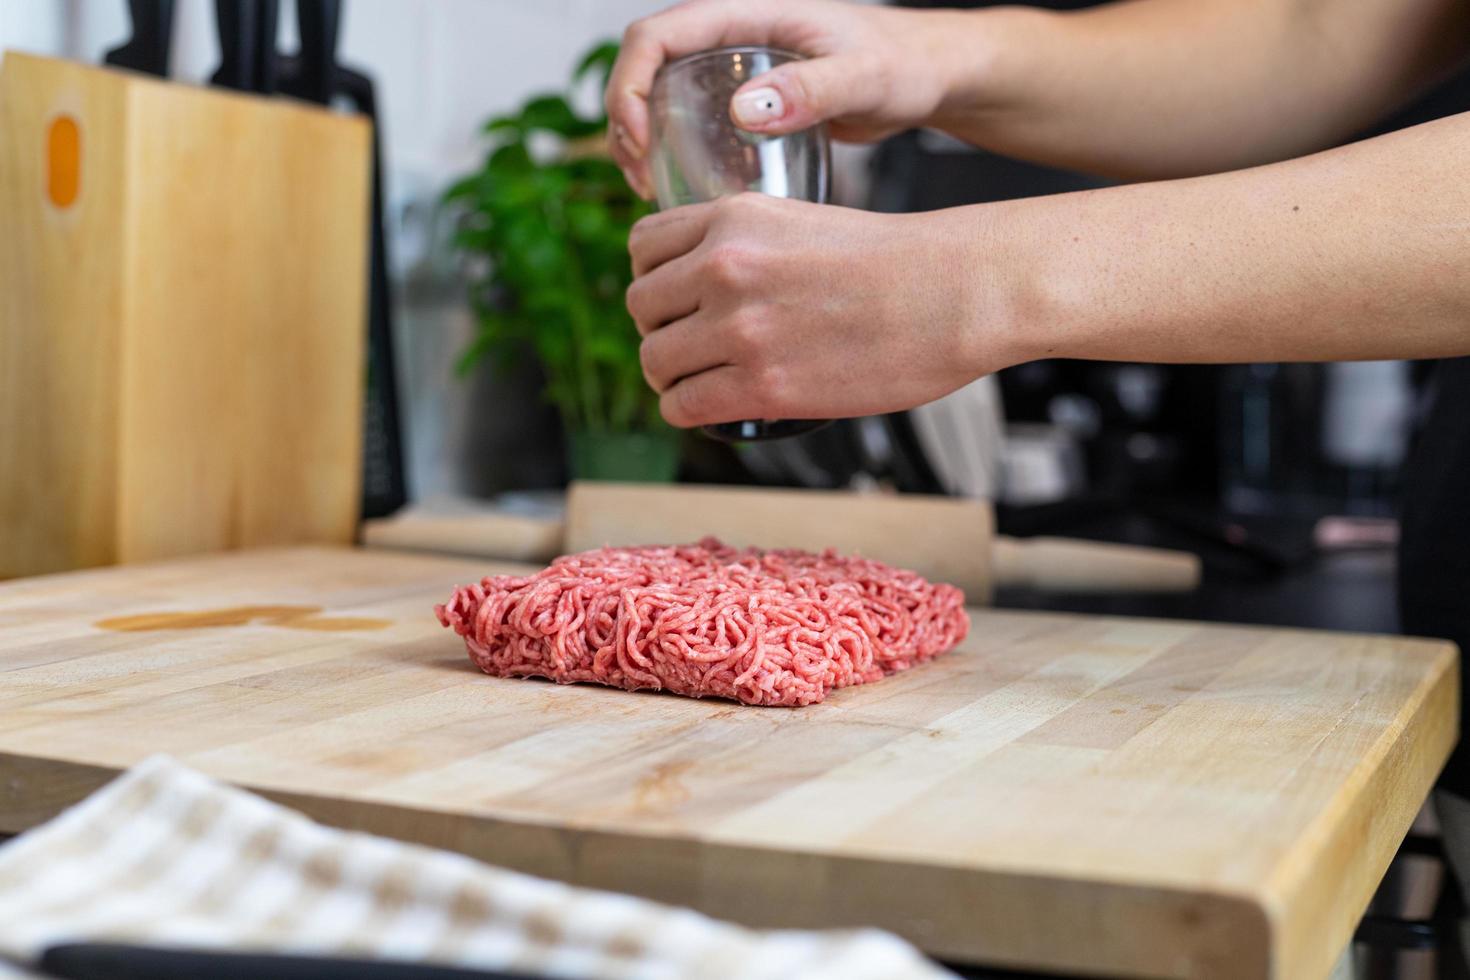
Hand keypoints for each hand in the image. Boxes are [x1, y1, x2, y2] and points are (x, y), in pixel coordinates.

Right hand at [605, 0, 957, 196]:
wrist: (928, 72)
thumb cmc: (906, 64)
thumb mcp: (866, 77)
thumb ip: (813, 90)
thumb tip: (743, 112)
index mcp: (747, 12)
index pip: (656, 35)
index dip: (630, 85)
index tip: (641, 141)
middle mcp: (731, 33)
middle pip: (645, 64)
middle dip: (626, 119)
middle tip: (639, 180)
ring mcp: (735, 65)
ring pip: (659, 91)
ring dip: (640, 139)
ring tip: (649, 191)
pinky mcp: (746, 96)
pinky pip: (688, 115)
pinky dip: (672, 150)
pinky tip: (685, 193)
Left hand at [626, 194, 1002, 426]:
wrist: (956, 292)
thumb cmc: (898, 261)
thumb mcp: (804, 222)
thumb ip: (748, 244)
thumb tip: (708, 285)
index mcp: (734, 217)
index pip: (644, 246)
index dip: (655, 278)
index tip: (675, 300)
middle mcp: (724, 266)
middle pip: (641, 307)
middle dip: (660, 330)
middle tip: (690, 347)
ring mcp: (739, 328)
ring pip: (655, 361)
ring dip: (671, 376)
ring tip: (700, 382)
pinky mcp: (762, 386)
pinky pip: (682, 406)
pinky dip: (687, 411)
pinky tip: (709, 408)